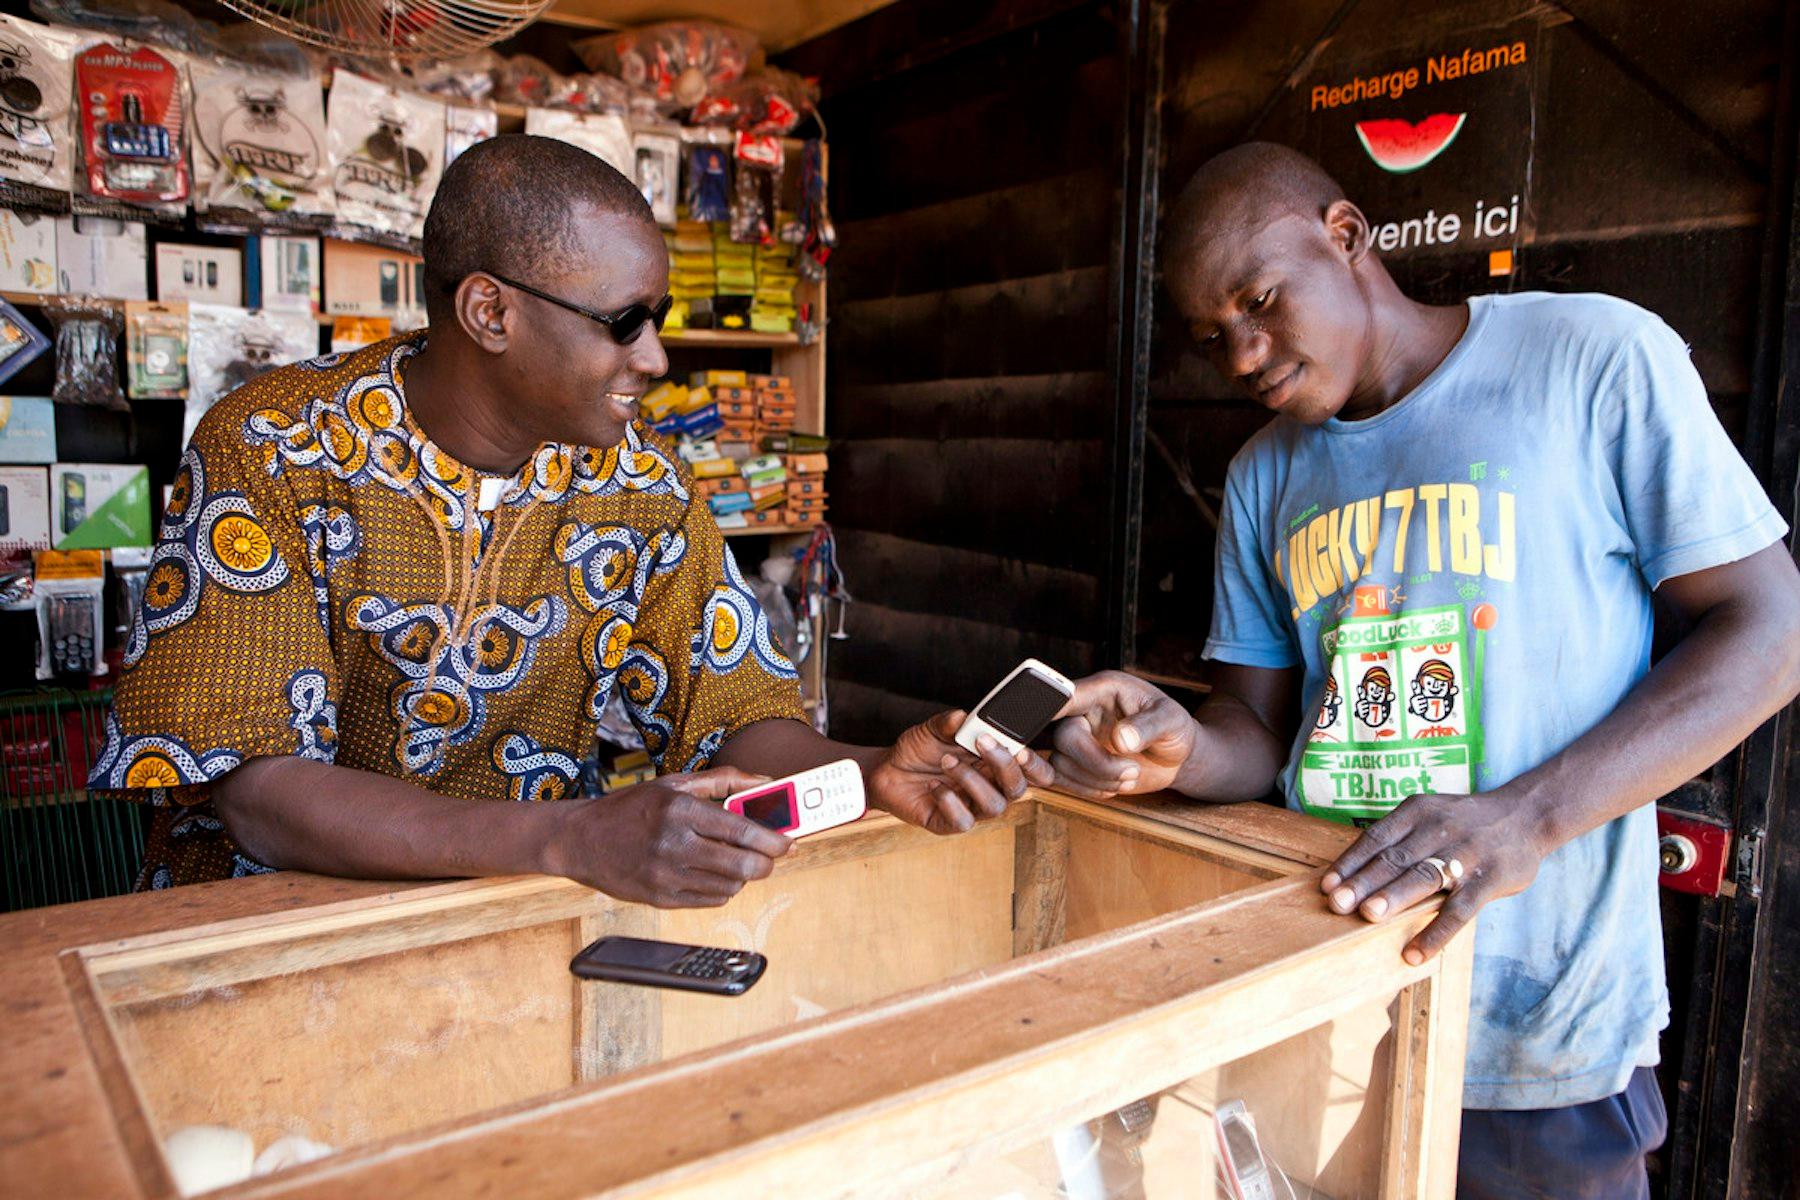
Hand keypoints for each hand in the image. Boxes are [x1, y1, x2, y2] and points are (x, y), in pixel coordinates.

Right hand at [540, 767, 791, 907]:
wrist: (582, 840)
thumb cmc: (632, 808)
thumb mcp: (674, 783)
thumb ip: (724, 780)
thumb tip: (767, 782)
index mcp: (679, 811)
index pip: (740, 831)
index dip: (772, 840)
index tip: (788, 842)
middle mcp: (674, 845)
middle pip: (741, 866)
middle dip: (766, 864)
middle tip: (771, 856)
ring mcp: (666, 876)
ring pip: (729, 887)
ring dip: (745, 877)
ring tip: (740, 862)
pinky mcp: (660, 899)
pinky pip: (709, 900)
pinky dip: (724, 890)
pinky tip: (717, 875)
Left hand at [868, 711, 1053, 834]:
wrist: (888, 769)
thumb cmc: (920, 750)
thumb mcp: (934, 729)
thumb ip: (950, 722)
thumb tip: (964, 716)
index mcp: (994, 764)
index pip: (1032, 772)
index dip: (1036, 765)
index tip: (1021, 747)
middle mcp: (989, 787)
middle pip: (1018, 788)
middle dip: (1006, 766)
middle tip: (983, 743)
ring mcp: (971, 807)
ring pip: (994, 805)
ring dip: (972, 780)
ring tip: (946, 762)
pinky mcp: (949, 823)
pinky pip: (963, 821)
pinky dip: (950, 802)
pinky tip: (935, 787)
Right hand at [1049, 670, 1196, 798]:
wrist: (1176, 757)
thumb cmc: (1175, 729)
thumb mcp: (1172, 721)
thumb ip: (1148, 726)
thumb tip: (1121, 739)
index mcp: (1103, 689)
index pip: (1066, 694)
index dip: (1050, 707)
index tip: (1042, 721)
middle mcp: (1083, 711)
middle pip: (1063, 737)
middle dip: (1097, 763)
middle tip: (1132, 770)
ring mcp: (1078, 738)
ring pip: (1060, 763)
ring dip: (1096, 780)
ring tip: (1129, 776)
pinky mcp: (1076, 763)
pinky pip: (1062, 779)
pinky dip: (1088, 789)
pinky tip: (1114, 785)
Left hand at [1320, 789, 1545, 964]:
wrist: (1526, 815)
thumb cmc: (1464, 822)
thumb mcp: (1430, 815)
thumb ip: (1399, 838)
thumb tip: (1354, 873)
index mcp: (1417, 812)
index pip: (1376, 838)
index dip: (1350, 862)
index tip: (1326, 885)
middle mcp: (1438, 829)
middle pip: (1394, 858)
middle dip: (1362, 882)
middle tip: (1336, 904)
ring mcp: (1465, 854)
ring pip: (1423, 878)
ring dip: (1393, 897)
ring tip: (1368, 917)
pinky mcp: (1489, 879)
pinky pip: (1459, 910)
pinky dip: (1436, 932)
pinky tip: (1416, 953)